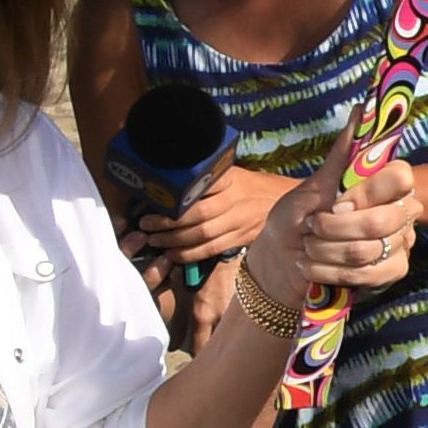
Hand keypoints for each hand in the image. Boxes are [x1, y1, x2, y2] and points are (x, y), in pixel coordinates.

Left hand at [145, 160, 298, 275]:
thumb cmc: (247, 184)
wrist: (281, 199)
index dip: (174, 198)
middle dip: (169, 222)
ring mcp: (240, 221)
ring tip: (155, 241)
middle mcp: (235, 200)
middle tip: (146, 225)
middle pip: (198, 214)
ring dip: (175, 240)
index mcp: (230, 179)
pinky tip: (173, 255)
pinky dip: (191, 254)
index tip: (152, 202)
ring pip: (203, 234)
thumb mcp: (229, 173)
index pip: (199, 187)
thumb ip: (205, 178)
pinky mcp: (242, 238)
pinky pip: (213, 249)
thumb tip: (166, 178)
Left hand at [241, 160, 415, 314]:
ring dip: (325, 251)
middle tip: (312, 227)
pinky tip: (313, 267)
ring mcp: (401, 244)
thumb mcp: (314, 185)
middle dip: (334, 229)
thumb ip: (342, 154)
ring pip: (367, 251)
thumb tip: (360, 110)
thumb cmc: (299, 217)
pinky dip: (329, 271)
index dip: (366, 192)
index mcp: (388, 185)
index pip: (400, 177)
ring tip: (309, 248)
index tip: (335, 203)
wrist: (282, 259)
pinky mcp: (392, 272)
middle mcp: (402, 211)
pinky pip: (366, 275)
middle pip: (381, 221)